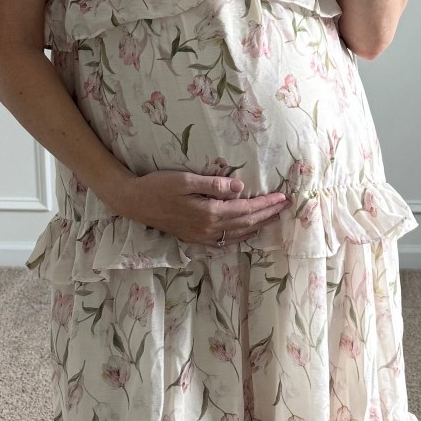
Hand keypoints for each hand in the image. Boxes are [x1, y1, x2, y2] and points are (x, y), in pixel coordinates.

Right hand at [115, 169, 288, 246]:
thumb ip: (214, 184)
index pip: (245, 209)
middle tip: (285, 207)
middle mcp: (208, 229)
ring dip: (258, 226)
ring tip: (273, 219)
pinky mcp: (194, 238)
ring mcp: (201, 236)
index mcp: (208, 213)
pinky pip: (224, 242)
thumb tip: (240, 188)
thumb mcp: (186, 179)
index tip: (282, 198)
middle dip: (267, 215)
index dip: (265, 204)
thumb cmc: (158, 185)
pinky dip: (240, 237)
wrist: (135, 202)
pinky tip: (247, 232)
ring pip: (237, 234)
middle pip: (246, 223)